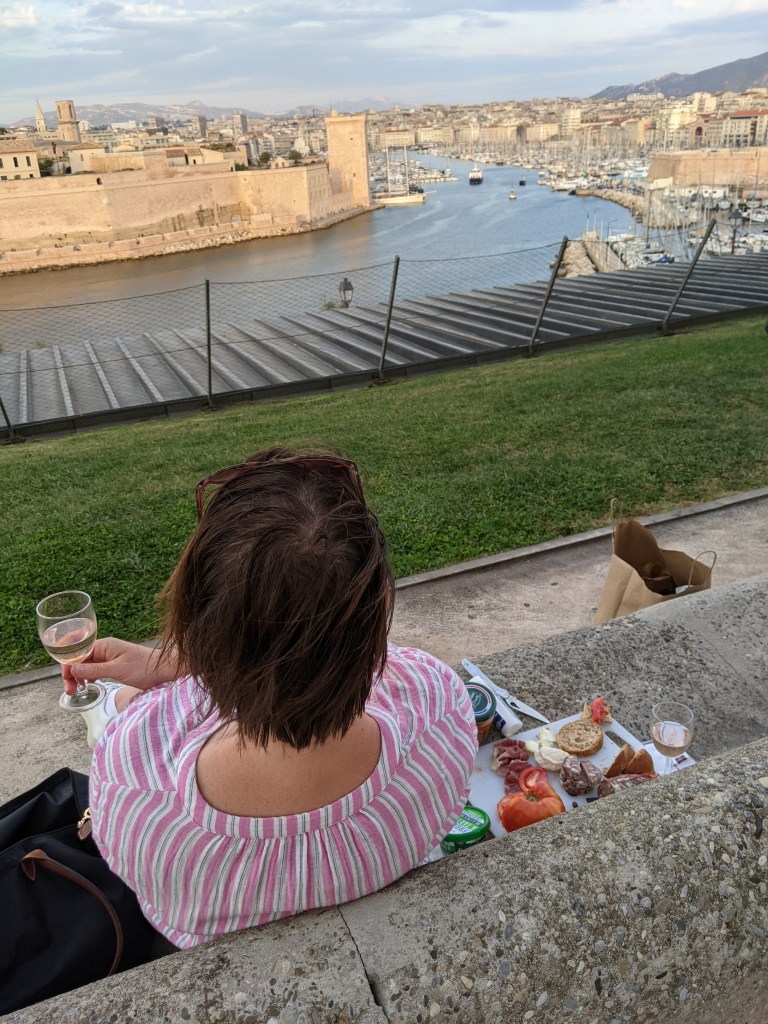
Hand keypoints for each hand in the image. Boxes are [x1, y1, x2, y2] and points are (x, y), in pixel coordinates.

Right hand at [63, 637, 180, 696]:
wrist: (165, 670)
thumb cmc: (145, 668)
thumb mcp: (118, 670)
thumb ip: (95, 670)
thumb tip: (72, 669)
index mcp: (105, 645)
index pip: (78, 652)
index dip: (68, 665)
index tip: (67, 681)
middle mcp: (105, 649)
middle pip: (79, 659)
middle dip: (71, 673)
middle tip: (70, 690)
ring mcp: (108, 657)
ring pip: (86, 665)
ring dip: (78, 676)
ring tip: (75, 690)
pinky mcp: (113, 666)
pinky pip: (94, 669)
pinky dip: (88, 677)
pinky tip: (87, 685)